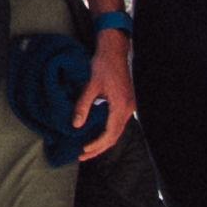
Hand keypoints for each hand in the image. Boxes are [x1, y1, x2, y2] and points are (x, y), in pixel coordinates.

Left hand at [70, 31, 135, 155]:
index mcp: (121, 106)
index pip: (110, 134)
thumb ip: (83, 106)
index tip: (83, 150)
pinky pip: (118, 123)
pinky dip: (107, 132)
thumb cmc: (103, 65)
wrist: (115, 51)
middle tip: (82, 155)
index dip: (96, 144)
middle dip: (99, 148)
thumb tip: (76, 125)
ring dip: (103, 142)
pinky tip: (96, 134)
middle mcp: (128, 110)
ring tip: (87, 149)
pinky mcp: (126, 104)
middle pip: (115, 136)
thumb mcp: (91, 85)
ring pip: (117, 131)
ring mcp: (129, 107)